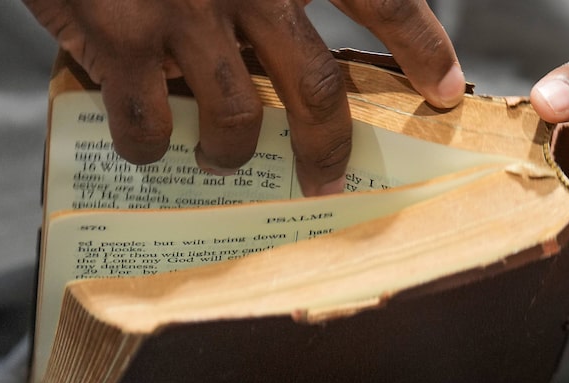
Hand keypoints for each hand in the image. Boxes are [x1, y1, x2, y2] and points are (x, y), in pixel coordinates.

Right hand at [22, 0, 464, 195]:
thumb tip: (297, 40)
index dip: (422, 47)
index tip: (446, 90)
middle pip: (317, 87)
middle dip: (328, 148)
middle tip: (329, 180)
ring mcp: (187, 11)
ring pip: (238, 118)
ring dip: (234, 154)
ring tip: (225, 160)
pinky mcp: (121, 37)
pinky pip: (149, 122)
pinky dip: (150, 146)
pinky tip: (149, 146)